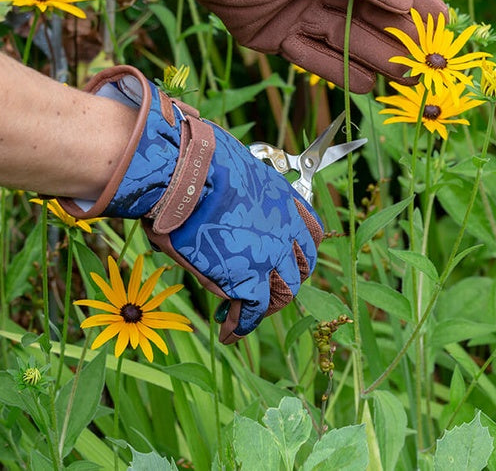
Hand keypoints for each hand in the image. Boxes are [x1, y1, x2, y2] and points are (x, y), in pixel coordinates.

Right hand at [57, 66, 321, 343]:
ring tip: (244, 314)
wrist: (183, 172)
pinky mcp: (247, 280)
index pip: (312, 234)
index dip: (302, 251)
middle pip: (302, 267)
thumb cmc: (194, 163)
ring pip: (283, 293)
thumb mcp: (229, 173)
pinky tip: (228, 331)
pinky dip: (239, 326)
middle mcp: (286, 229)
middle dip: (286, 281)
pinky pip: (250, 312)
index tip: (288, 258)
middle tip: (265, 291)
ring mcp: (271, 256)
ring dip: (266, 306)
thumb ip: (236, 195)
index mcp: (284, 200)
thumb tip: (213, 194)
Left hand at [100, 0, 447, 92]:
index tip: (445, 22)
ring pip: (346, 42)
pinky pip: (313, 58)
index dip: (416, 3)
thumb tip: (400, 1)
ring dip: (376, 61)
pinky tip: (367, 87)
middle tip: (432, 65)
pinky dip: (337, 72)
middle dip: (401, 40)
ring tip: (407, 82)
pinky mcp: (276, 37)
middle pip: (370, 20)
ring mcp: (300, 14)